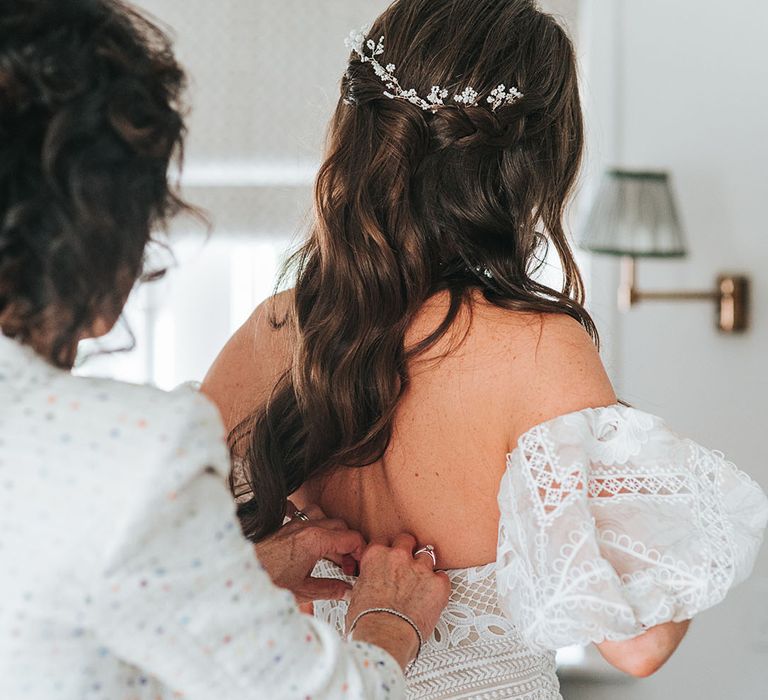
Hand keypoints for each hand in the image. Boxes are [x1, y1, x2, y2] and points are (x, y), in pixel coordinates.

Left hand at [254, 503, 365, 604]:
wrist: (239, 575)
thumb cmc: (265, 580)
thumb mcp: (302, 591)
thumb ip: (330, 589)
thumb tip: (348, 591)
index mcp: (315, 540)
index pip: (351, 538)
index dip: (361, 552)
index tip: (360, 566)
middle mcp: (306, 526)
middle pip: (341, 526)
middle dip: (349, 545)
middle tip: (348, 566)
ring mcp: (294, 523)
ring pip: (324, 516)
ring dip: (333, 532)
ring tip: (332, 553)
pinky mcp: (284, 525)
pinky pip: (304, 513)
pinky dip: (313, 522)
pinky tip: (312, 536)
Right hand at [346, 534, 450, 669]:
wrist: (385, 636)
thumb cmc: (368, 621)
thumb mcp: (357, 594)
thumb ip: (367, 580)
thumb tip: (367, 585)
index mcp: (376, 556)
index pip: (383, 541)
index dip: (387, 551)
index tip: (389, 560)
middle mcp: (399, 557)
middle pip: (407, 540)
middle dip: (408, 550)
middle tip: (407, 566)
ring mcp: (420, 568)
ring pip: (427, 556)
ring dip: (424, 568)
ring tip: (421, 584)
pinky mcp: (438, 584)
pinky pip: (443, 577)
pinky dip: (439, 585)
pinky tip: (432, 596)